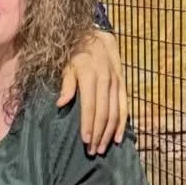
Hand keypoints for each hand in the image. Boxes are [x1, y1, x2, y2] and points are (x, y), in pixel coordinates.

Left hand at [58, 27, 126, 153]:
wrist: (95, 33)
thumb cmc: (74, 51)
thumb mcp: (65, 63)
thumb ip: (66, 83)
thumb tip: (61, 104)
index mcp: (90, 75)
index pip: (90, 105)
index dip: (88, 124)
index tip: (85, 141)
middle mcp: (106, 79)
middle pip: (104, 112)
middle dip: (99, 133)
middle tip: (93, 151)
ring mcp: (116, 81)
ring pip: (115, 111)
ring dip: (110, 132)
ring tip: (103, 148)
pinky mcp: (123, 83)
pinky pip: (124, 105)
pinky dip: (122, 123)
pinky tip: (119, 138)